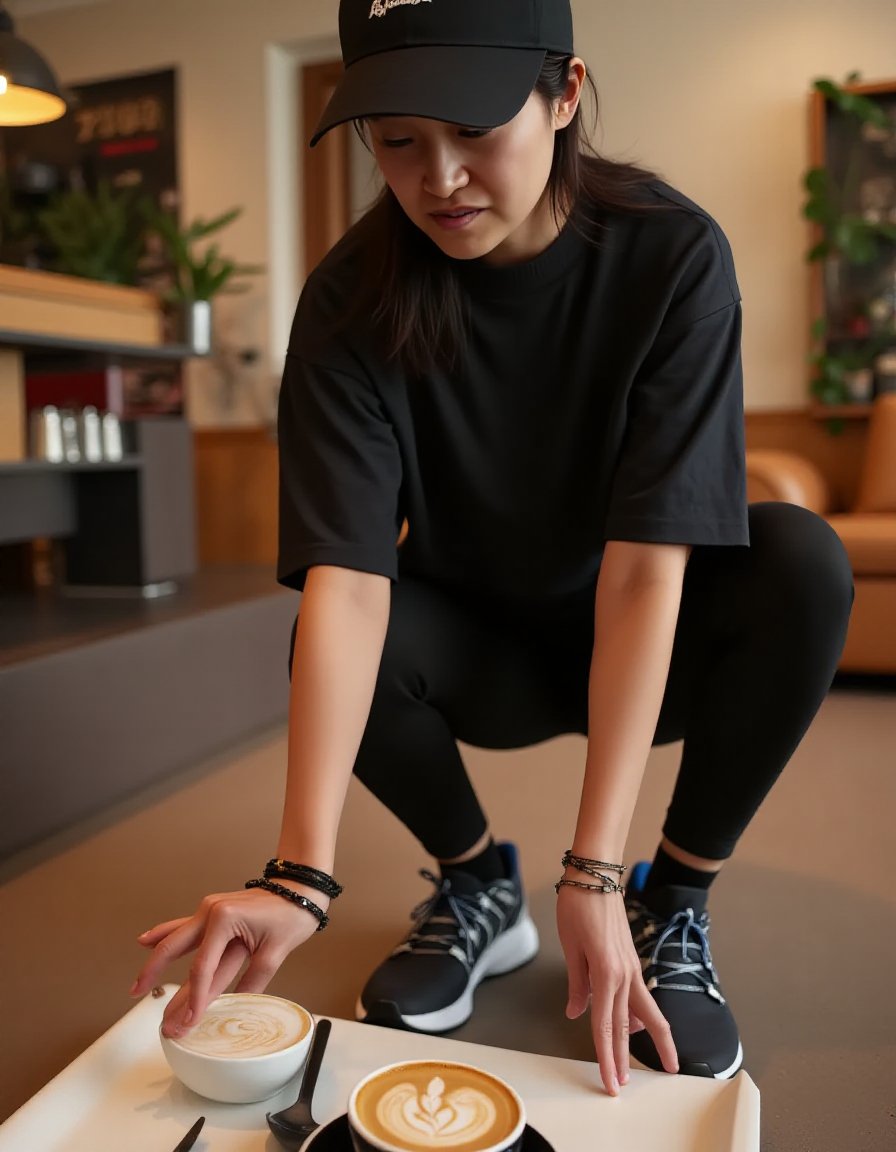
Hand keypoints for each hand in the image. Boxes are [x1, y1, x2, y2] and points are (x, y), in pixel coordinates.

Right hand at [130, 885, 323, 1036]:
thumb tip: (233, 1007)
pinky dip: (164, 934)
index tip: (186, 1022)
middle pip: (176, 951)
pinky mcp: (213, 913)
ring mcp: (209, 910)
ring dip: (155, 961)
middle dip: (160, 983)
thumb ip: (251, 981)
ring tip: (137, 985)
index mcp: (225, 919)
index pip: (203, 968)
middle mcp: (211, 911)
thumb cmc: (292, 914)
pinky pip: (183, 927)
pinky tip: (147, 941)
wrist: (300, 888)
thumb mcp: (275, 952)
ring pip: (175, 939)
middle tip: (152, 1012)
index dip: (194, 999)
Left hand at [556, 886, 677, 1094]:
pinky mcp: (630, 959)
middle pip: (628, 1027)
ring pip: (646, 1012)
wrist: (596, 875)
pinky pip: (639, 995)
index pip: (605, 1026)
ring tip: (655, 1063)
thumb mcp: (570, 946)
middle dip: (626, 1058)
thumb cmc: (577, 906)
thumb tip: (576, 1012)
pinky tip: (636, 1025)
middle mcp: (624, 974)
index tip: (610, 1082)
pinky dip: (640, 1014)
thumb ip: (575, 983)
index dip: (606, 1057)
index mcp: (606, 974)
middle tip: (625, 1085)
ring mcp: (631, 967)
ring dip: (649, 1039)